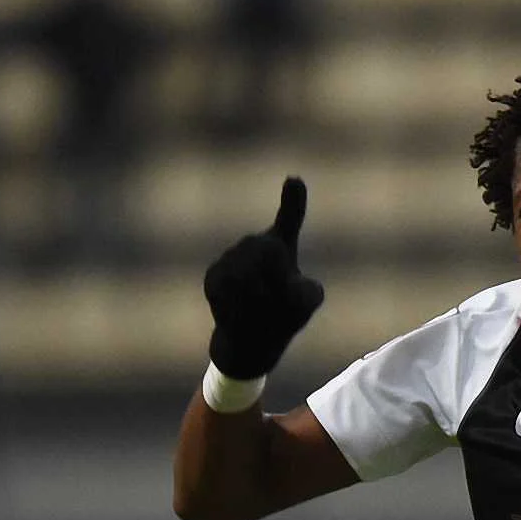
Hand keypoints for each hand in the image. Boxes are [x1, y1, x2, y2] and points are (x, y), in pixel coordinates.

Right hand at [203, 177, 324, 378]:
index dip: (293, 200)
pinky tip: (241, 315)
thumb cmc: (285, 315)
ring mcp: (231, 257)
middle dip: (276, 277)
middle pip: (268, 249)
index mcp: (282, 247)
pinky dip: (241, 307)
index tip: (295, 180)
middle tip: (278, 302)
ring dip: (261, 298)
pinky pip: (230, 289)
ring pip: (247, 272)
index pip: (289, 219)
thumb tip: (290, 284)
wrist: (251, 339)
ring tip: (261, 312)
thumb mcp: (306, 301)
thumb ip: (305, 289)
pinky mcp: (213, 275)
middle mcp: (255, 244)